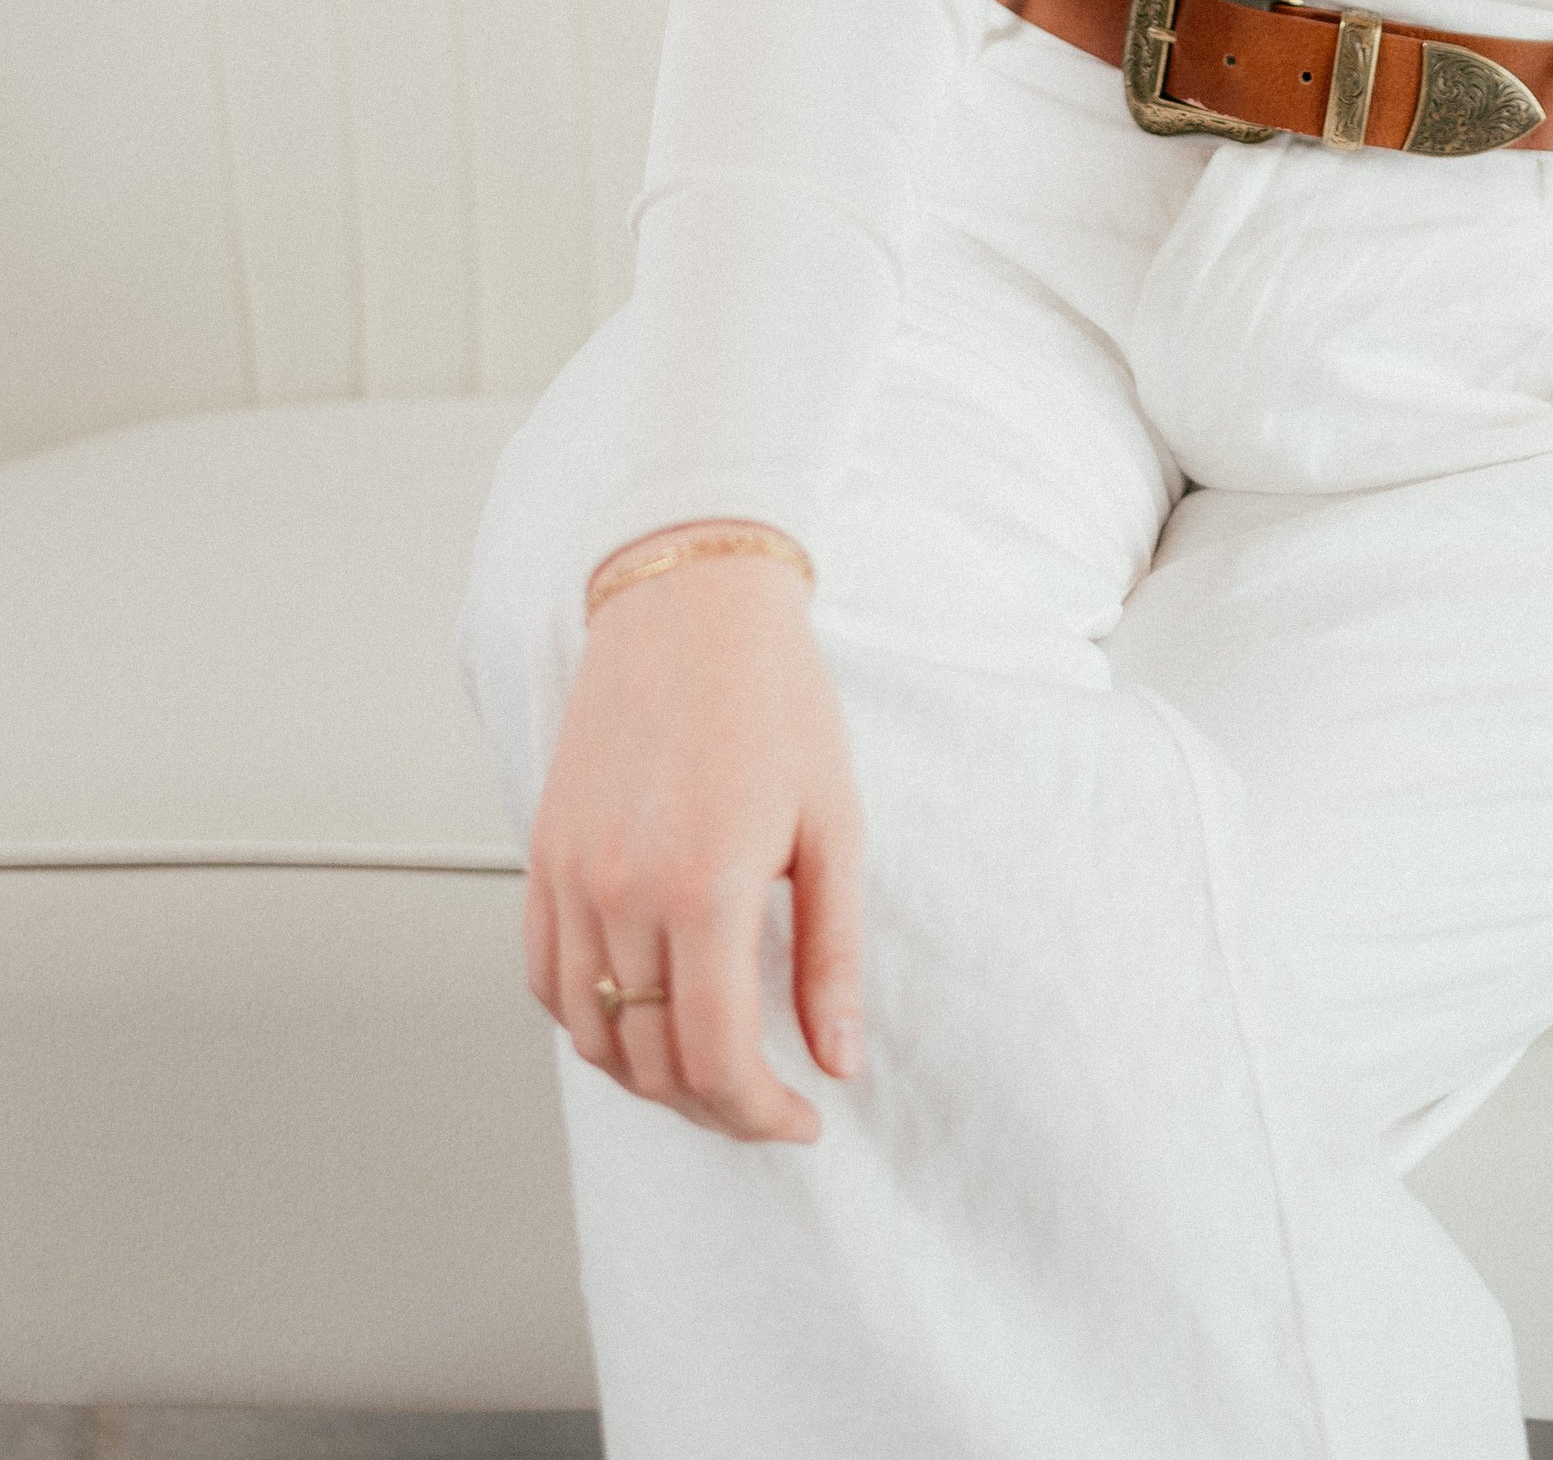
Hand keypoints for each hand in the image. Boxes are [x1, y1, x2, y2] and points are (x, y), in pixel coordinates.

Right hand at [525, 539, 861, 1143]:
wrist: (688, 603)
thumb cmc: (773, 698)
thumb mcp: (832, 824)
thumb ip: (832, 953)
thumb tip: (838, 1059)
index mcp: (703, 886)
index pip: (715, 1057)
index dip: (759, 1115)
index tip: (802, 1120)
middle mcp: (620, 891)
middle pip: (649, 1060)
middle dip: (714, 1106)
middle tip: (767, 1103)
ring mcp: (569, 875)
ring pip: (589, 1031)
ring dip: (647, 1075)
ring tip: (709, 1071)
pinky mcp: (541, 854)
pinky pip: (546, 977)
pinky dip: (588, 1019)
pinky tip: (640, 1016)